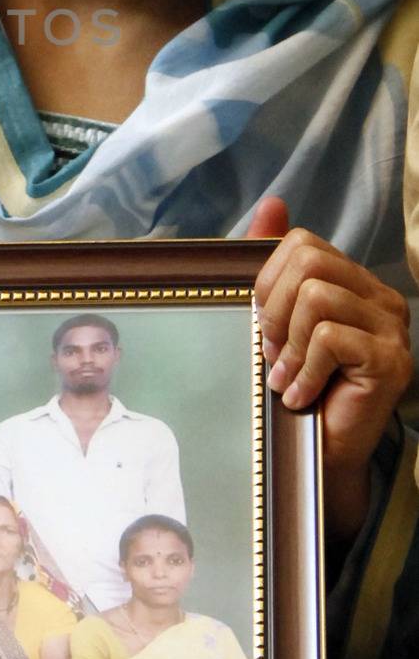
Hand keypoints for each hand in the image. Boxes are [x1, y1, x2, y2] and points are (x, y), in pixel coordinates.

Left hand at [248, 197, 412, 539]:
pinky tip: (301, 395)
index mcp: (355, 282)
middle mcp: (382, 298)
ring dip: (289, 344)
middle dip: (275, 309)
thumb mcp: (276, 318)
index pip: (303, 244)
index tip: (265, 325)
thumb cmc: (297, 385)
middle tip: (273, 351)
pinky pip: (329, 338)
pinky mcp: (391, 361)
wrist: (320, 454)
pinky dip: (304, 368)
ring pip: (317, 298)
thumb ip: (273, 262)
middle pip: (310, 263)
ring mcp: (393, 329)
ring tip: (287, 375)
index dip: (269, 281)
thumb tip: (272, 204)